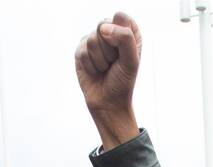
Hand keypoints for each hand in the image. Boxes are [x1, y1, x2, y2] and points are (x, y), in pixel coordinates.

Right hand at [74, 12, 141, 149]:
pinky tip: (95, 72)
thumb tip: (103, 28)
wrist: (108, 103)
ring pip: (92, 39)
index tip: (123, 52)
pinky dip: (90, 66)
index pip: (120, 17)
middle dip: (109, 49)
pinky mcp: (81, 51)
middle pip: (103, 25)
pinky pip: (83, 52)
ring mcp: (94, 40)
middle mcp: (110, 32)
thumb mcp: (131, 60)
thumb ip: (124, 38)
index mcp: (127, 30)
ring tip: (104, 68)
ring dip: (100, 60)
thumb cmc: (122, 82)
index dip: (121, 35)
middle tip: (113, 63)